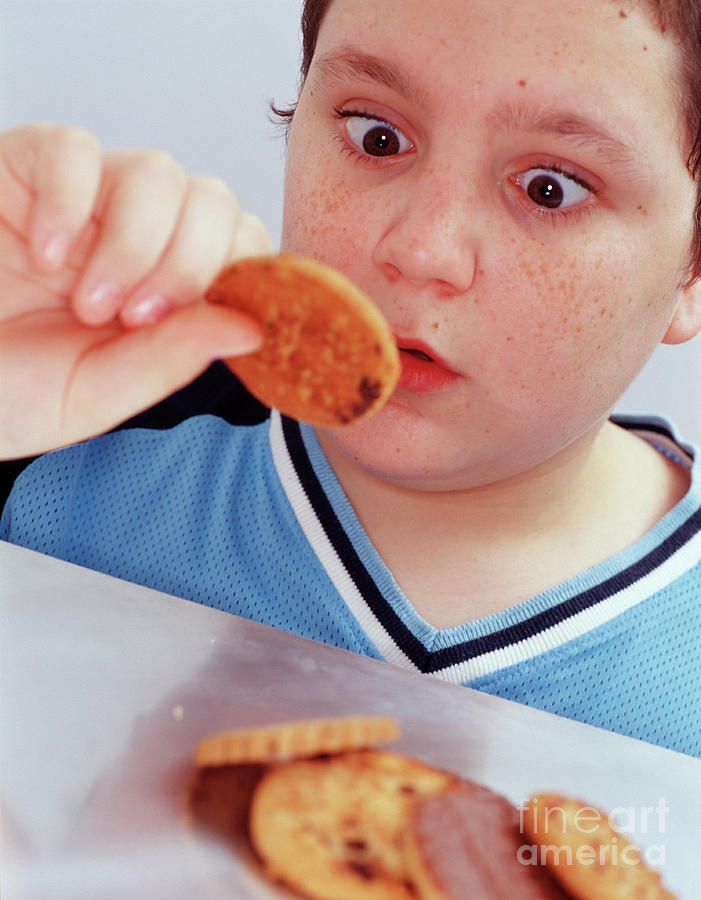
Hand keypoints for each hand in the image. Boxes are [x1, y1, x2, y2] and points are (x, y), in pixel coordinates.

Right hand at [0, 124, 270, 458]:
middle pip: (214, 202)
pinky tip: (45, 255)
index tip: (195, 323)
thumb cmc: (8, 388)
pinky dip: (71, 203)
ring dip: (133, 244)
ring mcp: (87, 199)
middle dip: (188, 264)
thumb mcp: (97, 393)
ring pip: (157, 172)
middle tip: (132, 319)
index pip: (243, 249)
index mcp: (167, 288)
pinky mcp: (29, 167)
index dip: (238, 277)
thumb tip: (253, 326)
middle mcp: (138, 235)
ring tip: (85, 302)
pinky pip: (75, 148)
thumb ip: (171, 359)